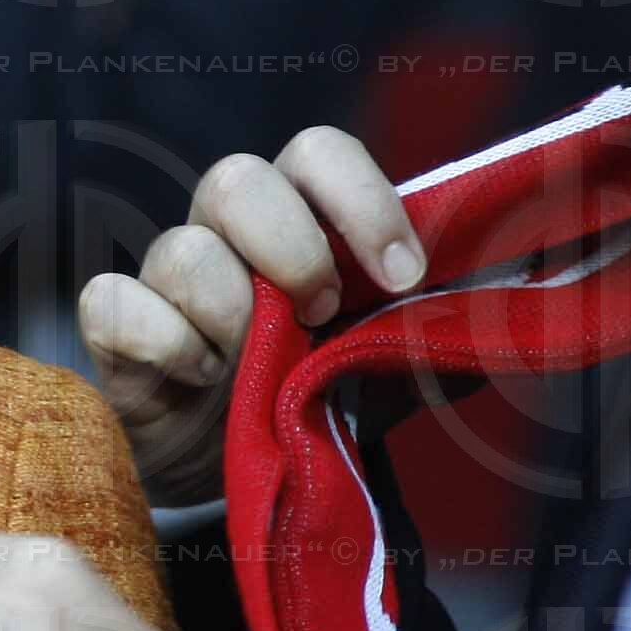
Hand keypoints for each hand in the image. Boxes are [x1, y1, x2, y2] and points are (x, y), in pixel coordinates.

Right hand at [80, 127, 425, 502]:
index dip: (361, 199)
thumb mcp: (389, 368)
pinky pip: (114, 301)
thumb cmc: (314, 402)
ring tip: (251, 370)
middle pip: (236, 179)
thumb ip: (436, 328)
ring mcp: (165, 277)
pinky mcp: (115, 328)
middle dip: (291, 249)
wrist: (236, 477)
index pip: (317, 153)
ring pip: (181, 250)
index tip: (402, 275)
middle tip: (319, 316)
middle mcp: (227, 232)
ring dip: (230, 317)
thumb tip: (516, 300)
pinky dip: (165, 344)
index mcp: (300, 220)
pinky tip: (197, 382)